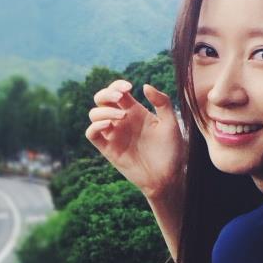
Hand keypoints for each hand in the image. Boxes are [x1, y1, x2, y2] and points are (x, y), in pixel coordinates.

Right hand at [85, 79, 185, 199]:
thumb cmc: (171, 151)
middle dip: (106, 93)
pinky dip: (95, 126)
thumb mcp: (171, 123)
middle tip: (119, 97)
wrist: (167, 177)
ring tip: (122, 116)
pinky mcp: (108, 149)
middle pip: (101, 100)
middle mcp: (121, 121)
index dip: (117, 85)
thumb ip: (162, 102)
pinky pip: (91, 134)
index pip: (117, 92)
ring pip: (94, 115)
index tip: (129, 87)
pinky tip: (109, 125)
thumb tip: (144, 86)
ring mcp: (114, 135)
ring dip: (104, 111)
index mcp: (135, 112)